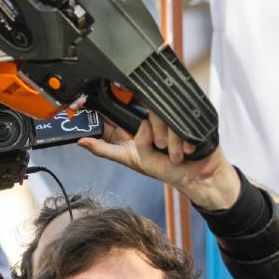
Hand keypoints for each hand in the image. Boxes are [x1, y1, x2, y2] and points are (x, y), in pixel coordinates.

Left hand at [78, 114, 239, 210]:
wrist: (197, 174)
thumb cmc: (165, 169)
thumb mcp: (130, 160)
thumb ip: (107, 150)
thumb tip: (82, 142)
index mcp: (127, 130)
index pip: (109, 113)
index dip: (98, 107)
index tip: (87, 103)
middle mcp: (143, 120)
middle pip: (136, 110)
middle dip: (147, 133)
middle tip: (157, 147)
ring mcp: (163, 117)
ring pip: (157, 117)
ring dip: (166, 141)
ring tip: (172, 154)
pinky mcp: (180, 117)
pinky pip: (176, 121)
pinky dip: (181, 140)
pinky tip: (183, 149)